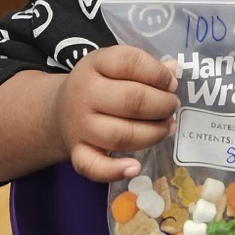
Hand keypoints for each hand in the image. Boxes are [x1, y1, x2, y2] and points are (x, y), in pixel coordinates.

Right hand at [51, 45, 177, 182]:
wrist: (59, 109)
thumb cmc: (99, 83)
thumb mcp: (117, 66)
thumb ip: (146, 67)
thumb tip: (175, 69)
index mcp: (96, 63)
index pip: (131, 63)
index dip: (158, 74)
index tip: (172, 83)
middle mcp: (85, 93)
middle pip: (131, 101)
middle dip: (162, 105)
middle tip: (173, 106)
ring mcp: (80, 126)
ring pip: (121, 136)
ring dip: (153, 134)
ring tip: (167, 127)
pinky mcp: (77, 152)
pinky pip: (94, 167)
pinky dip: (115, 170)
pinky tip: (135, 167)